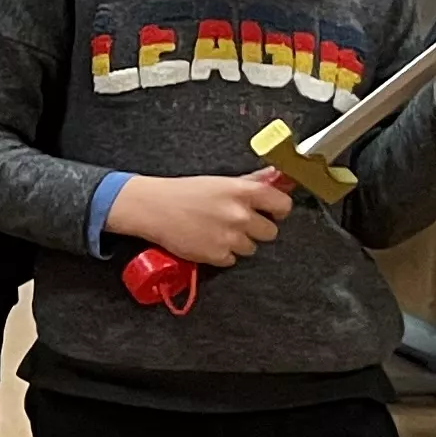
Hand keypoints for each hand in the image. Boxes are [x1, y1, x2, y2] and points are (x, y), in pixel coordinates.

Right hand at [115, 170, 288, 267]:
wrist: (152, 207)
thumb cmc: (183, 192)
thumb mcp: (219, 181)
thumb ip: (250, 182)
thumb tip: (275, 176)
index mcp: (243, 191)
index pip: (283, 205)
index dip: (278, 210)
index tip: (271, 212)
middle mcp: (240, 214)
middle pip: (270, 232)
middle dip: (255, 229)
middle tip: (235, 222)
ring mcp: (230, 237)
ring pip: (251, 248)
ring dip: (238, 242)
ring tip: (216, 231)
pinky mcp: (217, 255)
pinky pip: (232, 260)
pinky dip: (221, 253)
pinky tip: (207, 241)